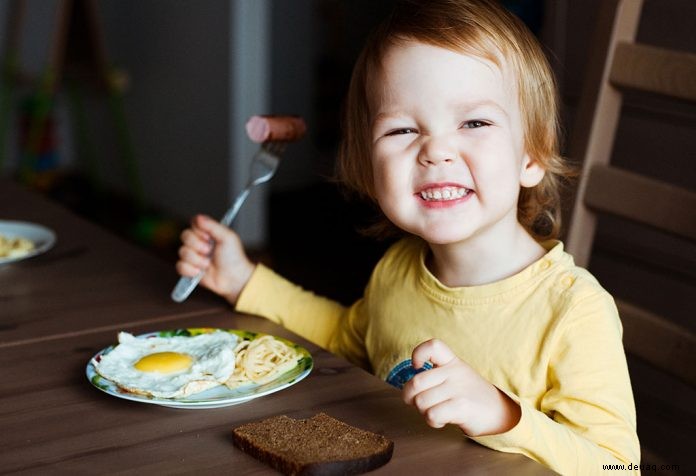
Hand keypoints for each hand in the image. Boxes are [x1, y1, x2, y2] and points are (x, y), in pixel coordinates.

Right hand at [176, 214, 254, 303]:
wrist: (233, 278)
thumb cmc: (234, 258)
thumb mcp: (228, 237)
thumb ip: (213, 226)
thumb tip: (199, 217)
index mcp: (208, 232)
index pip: (194, 223)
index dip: (199, 231)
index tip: (209, 237)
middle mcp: (198, 242)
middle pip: (185, 236)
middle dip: (197, 246)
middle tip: (209, 251)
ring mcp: (193, 255)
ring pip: (182, 252)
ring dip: (197, 260)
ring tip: (208, 264)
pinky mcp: (189, 268)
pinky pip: (180, 266)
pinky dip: (190, 270)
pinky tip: (200, 272)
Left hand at [402, 338, 520, 436]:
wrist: (500, 412)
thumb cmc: (470, 395)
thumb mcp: (457, 375)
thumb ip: (435, 376)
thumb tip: (409, 390)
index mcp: (452, 362)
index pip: (433, 345)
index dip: (418, 354)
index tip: (417, 366)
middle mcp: (454, 372)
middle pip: (416, 383)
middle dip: (411, 398)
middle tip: (420, 403)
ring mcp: (458, 389)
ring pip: (421, 402)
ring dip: (423, 412)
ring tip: (436, 412)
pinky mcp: (461, 406)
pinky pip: (432, 414)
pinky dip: (432, 421)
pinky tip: (442, 420)